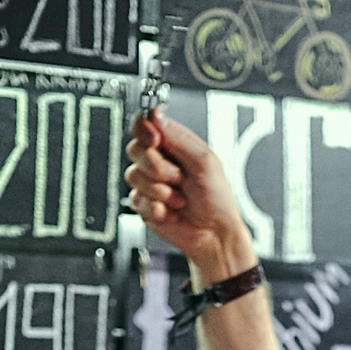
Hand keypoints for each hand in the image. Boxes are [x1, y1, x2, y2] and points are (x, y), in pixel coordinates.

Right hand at [125, 112, 252, 279]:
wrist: (215, 234)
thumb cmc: (217, 199)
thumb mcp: (204, 161)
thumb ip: (179, 137)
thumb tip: (156, 114)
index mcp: (173, 145)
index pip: (144, 125)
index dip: (144, 129)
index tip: (155, 140)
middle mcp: (158, 161)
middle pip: (135, 149)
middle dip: (157, 167)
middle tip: (179, 178)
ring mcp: (150, 183)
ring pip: (133, 175)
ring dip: (160, 190)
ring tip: (179, 199)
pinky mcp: (144, 205)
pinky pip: (137, 199)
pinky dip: (157, 208)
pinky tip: (173, 212)